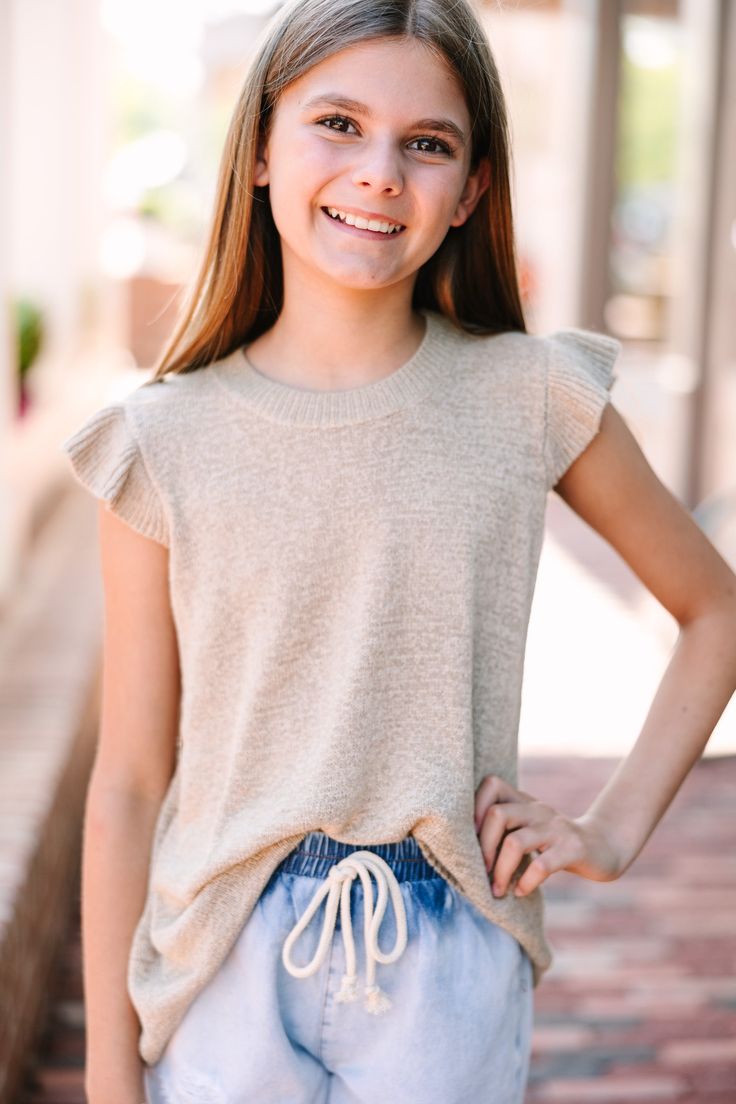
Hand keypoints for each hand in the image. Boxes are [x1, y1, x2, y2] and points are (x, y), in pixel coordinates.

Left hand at [473, 774, 624, 897]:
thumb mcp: (528, 828)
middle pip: (497, 815)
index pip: (492, 785)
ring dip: (500, 871)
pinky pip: (542, 865)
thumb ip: (504, 830)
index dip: (474, 807)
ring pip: (515, 842)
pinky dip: (526, 882)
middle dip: (483, 848)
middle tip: (481, 873)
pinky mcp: (572, 849)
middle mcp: (537, 809)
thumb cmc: (554, 843)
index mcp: (523, 801)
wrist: (604, 847)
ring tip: (497, 890)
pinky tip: (522, 892)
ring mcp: (556, 828)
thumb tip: (464, 851)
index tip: (470, 838)